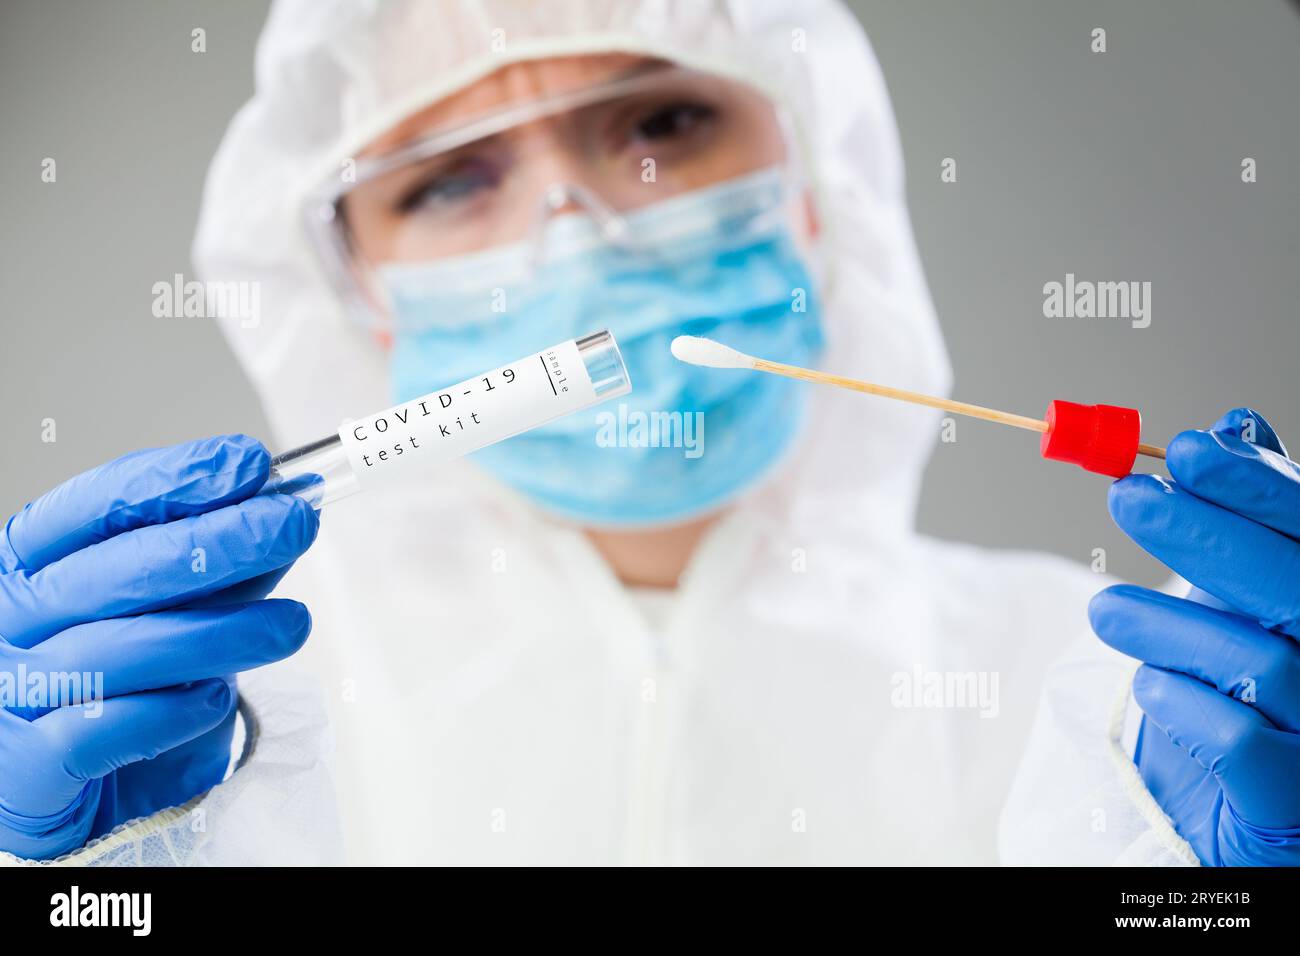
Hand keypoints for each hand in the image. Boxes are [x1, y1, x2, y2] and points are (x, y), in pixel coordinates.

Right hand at [0, 436, 317, 859]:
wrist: (72, 799)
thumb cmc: (118, 693)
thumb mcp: (167, 618)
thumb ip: (216, 574)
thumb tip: (280, 514)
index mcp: (31, 566)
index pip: (96, 505)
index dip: (175, 480)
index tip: (250, 464)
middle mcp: (8, 620)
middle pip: (118, 568)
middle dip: (219, 541)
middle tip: (294, 524)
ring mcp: (8, 691)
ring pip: (120, 647)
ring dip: (220, 631)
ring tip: (293, 624)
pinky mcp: (25, 768)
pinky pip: (103, 729)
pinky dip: (169, 711)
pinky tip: (217, 698)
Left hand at [1091, 408, 1299, 864]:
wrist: (1250, 809)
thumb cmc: (1246, 688)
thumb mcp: (1242, 594)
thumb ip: (1247, 519)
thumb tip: (1234, 425)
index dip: (1260, 484)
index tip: (1186, 449)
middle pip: (1297, 584)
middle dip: (1207, 534)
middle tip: (1127, 498)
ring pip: (1262, 662)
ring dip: (1167, 626)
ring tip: (1104, 612)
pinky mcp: (1295, 800)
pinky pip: (1240, 741)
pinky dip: (1181, 703)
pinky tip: (1151, 688)